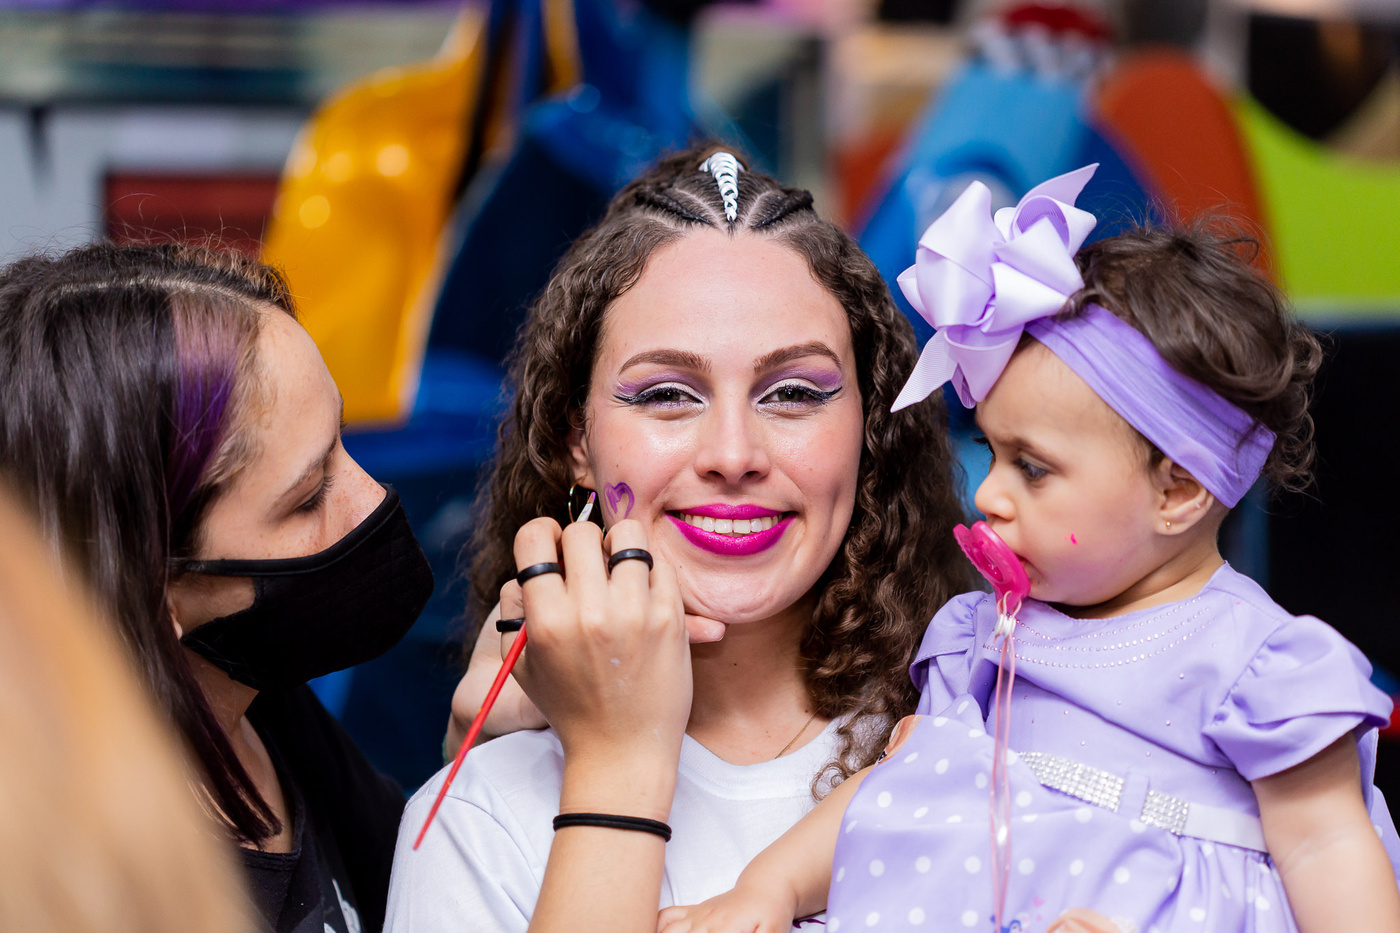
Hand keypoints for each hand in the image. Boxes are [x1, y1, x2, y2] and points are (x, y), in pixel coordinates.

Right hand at [443, 553, 727, 756]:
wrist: (622, 751)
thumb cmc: (569, 707)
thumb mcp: (522, 666)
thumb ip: (515, 612)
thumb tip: (529, 566)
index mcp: (546, 620)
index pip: (535, 538)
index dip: (541, 535)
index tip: (552, 547)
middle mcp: (589, 611)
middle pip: (581, 532)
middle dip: (581, 542)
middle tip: (588, 564)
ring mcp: (634, 612)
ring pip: (628, 535)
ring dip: (619, 548)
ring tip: (618, 569)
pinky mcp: (670, 617)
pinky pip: (660, 562)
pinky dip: (649, 568)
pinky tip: (642, 590)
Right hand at [656, 883, 799, 932]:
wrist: (765, 888)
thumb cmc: (771, 913)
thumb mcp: (773, 932)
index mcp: (724, 930)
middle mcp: (704, 922)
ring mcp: (696, 916)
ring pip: (667, 931)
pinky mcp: (693, 911)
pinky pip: (667, 917)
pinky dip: (657, 926)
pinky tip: (656, 931)